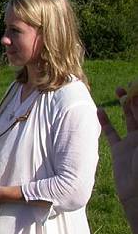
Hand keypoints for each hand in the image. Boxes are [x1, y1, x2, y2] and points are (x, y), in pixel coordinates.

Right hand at [98, 89, 137, 203]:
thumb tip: (137, 102)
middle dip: (136, 97)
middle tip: (130, 83)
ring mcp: (132, 142)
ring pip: (129, 118)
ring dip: (124, 104)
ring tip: (120, 90)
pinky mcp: (120, 151)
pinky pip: (111, 133)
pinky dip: (105, 122)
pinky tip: (99, 111)